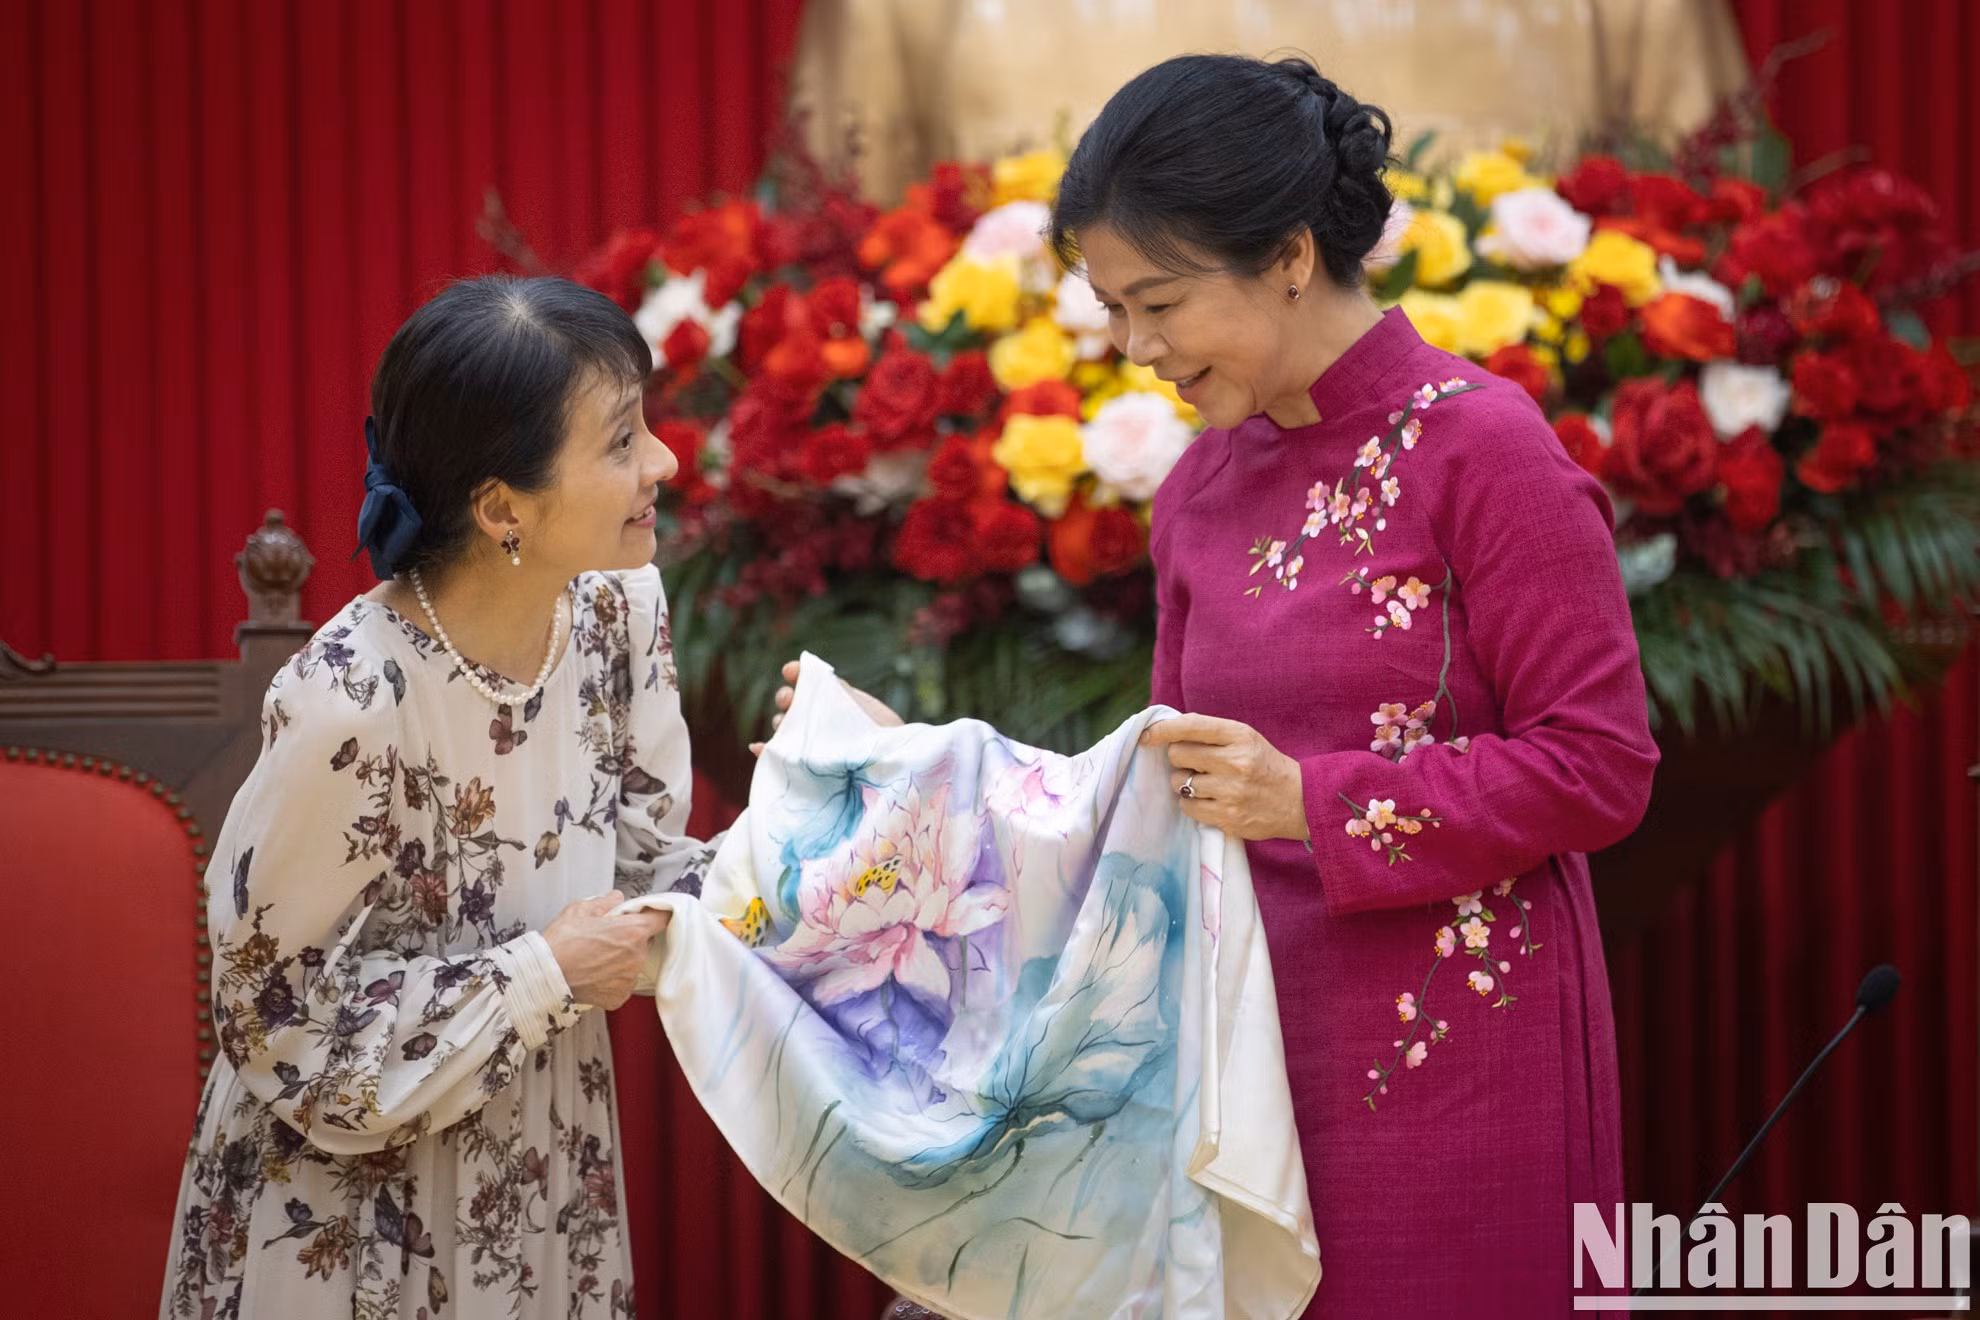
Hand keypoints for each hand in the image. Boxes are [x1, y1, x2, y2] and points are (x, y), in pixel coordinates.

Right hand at [541, 890, 670, 1009]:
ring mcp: (629, 978)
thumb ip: (604, 902)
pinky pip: (623, 982)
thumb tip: (616, 898)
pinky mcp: (620, 996)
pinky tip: (594, 973)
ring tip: (597, 957)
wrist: (545, 976)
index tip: (648, 914)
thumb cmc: (561, 942)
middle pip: (646, 941)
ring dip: (623, 958)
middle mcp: (636, 956)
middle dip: (632, 937)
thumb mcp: (579, 910)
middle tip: (608, 936)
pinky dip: (613, 978)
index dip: (655, 914)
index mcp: (632, 931)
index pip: (661, 918)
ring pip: (634, 963)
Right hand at [750, 659, 905, 754]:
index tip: (790, 671)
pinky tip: (758, 747)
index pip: (810, 683)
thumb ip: (844, 693)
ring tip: (783, 724)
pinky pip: (780, 759)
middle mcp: (820, 721)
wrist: (897, 769)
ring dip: (779, 723)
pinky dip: (766, 753)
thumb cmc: (887, 738)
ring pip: (785, 729)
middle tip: (788, 700)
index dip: (797, 674)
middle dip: (786, 698)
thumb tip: (817, 674)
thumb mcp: (868, 710)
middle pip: (792, 704)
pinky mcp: (806, 767)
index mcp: (834, 701)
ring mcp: (812, 743)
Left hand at [1139, 713, 1310, 842]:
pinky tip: (1208, 800)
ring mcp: (1231, 792)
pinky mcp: (1228, 817)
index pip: (1190, 726)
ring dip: (1184, 783)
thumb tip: (1165, 732)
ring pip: (1179, 783)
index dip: (1162, 729)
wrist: (1299, 801)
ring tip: (1205, 784)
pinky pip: (1188, 807)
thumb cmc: (1264, 765)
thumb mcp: (1245, 739)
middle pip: (1178, 754)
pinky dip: (1191, 804)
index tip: (1147, 735)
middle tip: (1195, 764)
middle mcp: (1235, 762)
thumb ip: (1210, 733)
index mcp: (1239, 736)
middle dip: (1180, 759)